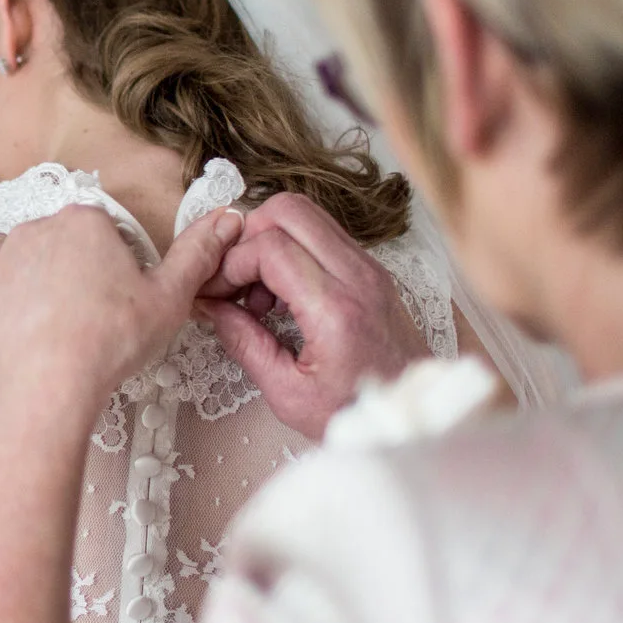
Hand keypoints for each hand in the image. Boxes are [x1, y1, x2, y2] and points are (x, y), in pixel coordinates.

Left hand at [0, 205, 243, 411]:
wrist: (48, 385)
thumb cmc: (111, 341)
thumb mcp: (171, 299)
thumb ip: (199, 254)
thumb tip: (230, 217)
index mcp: (84, 223)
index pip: (103, 229)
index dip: (114, 261)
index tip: (121, 294)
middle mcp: (35, 228)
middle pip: (56, 239)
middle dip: (69, 266)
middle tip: (87, 313)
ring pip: (7, 251)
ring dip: (20, 270)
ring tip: (40, 311)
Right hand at [198, 192, 426, 441]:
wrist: (412, 412)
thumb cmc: (356, 411)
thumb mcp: (288, 394)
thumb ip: (245, 344)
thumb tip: (211, 307)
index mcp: (336, 309)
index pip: (271, 247)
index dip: (231, 263)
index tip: (217, 293)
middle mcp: (358, 276)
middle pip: (289, 210)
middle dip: (247, 236)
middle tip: (233, 279)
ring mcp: (370, 267)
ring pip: (307, 214)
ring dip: (270, 239)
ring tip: (258, 292)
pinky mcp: (372, 269)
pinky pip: (323, 233)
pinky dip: (291, 248)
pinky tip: (282, 293)